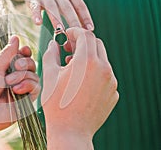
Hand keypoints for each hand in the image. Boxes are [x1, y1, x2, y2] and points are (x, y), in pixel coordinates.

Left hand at [0, 36, 39, 130]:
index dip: (25, 52)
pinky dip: (28, 85)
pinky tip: (16, 89)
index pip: (23, 56)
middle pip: (31, 63)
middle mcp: (16, 78)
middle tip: (14, 66)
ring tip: (9, 82)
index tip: (23, 50)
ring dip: (23, 75)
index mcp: (7, 68)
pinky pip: (36, 88)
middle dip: (24, 62)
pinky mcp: (27, 101)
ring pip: (35, 75)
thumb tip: (15, 37)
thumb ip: (7, 54)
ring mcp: (22, 89)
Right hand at [18, 0, 93, 29]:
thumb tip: (87, 29)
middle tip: (77, 35)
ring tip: (60, 32)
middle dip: (73, 21)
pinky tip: (38, 23)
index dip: (86, 18)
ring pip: (52, 8)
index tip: (90, 30)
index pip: (80, 5)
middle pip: (67, 8)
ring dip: (56, 20)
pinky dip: (36, 15)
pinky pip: (35, 8)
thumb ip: (75, 11)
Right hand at [41, 28, 118, 148]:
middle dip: (83, 43)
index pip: (85, 35)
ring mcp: (111, 81)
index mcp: (87, 61)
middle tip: (69, 50)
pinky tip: (82, 83)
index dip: (74, 32)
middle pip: (96, 44)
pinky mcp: (113, 92)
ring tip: (73, 68)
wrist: (71, 131)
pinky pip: (106, 75)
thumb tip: (52, 44)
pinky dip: (95, 72)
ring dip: (89, 58)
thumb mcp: (49, 75)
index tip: (67, 35)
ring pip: (102, 59)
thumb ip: (51, 54)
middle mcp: (103, 68)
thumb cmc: (56, 103)